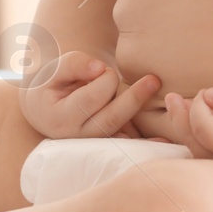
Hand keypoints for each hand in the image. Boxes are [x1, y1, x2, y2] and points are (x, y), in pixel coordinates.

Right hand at [19, 51, 158, 139]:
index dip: (105, 78)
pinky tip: (166, 141)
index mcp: (59, 118)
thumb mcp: (54, 69)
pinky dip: (147, 143)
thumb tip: (99, 69)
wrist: (46, 107)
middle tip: (154, 79)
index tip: (105, 67)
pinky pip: (129, 145)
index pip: (92, 97)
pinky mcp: (107, 147)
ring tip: (154, 94)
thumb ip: (74, 64)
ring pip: (123, 131)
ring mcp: (92, 146)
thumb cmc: (52, 83)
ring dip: (139, 114)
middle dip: (134, 97)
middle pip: (112, 118)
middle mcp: (76, 137)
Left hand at [184, 88, 212, 185]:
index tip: (203, 91)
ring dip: (186, 130)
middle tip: (171, 98)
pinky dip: (199, 141)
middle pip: (194, 141)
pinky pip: (210, 159)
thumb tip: (207, 94)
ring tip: (177, 111)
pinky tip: (196, 130)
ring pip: (199, 153)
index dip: (197, 104)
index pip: (202, 124)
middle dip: (180, 118)